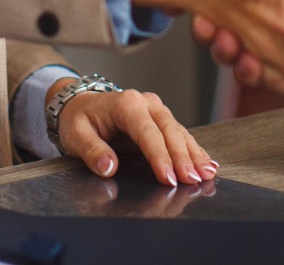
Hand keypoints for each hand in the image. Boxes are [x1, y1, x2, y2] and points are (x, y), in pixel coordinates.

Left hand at [53, 80, 215, 187]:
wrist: (81, 104)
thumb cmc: (78, 119)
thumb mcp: (75, 134)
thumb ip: (92, 151)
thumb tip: (109, 167)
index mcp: (126, 104)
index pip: (147, 132)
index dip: (159, 156)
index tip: (168, 178)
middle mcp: (147, 103)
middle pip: (170, 131)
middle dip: (183, 158)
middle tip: (193, 180)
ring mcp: (157, 110)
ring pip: (180, 133)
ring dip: (194, 154)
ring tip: (207, 173)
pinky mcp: (162, 120)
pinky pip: (181, 135)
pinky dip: (194, 150)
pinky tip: (207, 163)